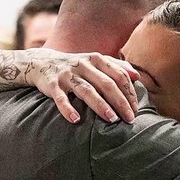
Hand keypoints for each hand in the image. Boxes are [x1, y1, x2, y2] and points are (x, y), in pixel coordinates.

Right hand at [23, 50, 138, 123]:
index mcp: (96, 59)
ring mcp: (67, 75)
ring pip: (86, 90)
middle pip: (106, 83)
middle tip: (129, 119)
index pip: (119, 75)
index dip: (129, 93)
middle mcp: (83, 65)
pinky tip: (76, 120)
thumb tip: (137, 76)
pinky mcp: (52, 85)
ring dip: (100, 105)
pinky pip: (60, 98)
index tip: (135, 110)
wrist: (41, 62)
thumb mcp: (95, 62)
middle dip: (120, 101)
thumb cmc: (75, 66)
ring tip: (111, 119)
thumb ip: (116, 66)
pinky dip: (67, 109)